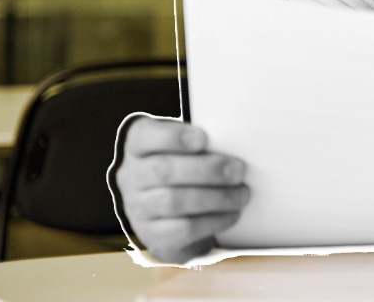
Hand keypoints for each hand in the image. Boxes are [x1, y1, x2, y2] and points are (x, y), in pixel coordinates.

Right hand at [112, 115, 248, 263]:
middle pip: (163, 171)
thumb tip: (235, 143)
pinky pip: (182, 230)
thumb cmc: (186, 167)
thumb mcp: (186, 147)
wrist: (170, 214)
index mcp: (138, 146)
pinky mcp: (154, 237)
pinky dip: (212, 221)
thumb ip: (202, 143)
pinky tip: (232, 214)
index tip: (203, 139)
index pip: (144, 136)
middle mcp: (132, 177)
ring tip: (241, 194)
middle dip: (206, 170)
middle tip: (238, 171)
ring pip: (173, 202)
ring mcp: (139, 209)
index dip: (172, 137)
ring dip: (215, 198)